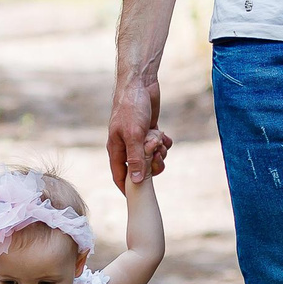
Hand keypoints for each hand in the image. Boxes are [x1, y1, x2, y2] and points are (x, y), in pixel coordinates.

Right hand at [108, 74, 172, 188]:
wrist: (140, 83)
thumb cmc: (132, 107)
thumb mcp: (134, 135)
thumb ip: (135, 158)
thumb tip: (135, 181)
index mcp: (116, 147)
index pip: (119, 174)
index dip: (126, 188)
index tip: (135, 200)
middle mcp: (125, 145)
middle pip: (138, 167)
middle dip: (151, 167)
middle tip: (158, 160)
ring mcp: (137, 138)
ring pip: (150, 157)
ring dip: (159, 154)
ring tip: (161, 144)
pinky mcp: (148, 130)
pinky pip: (157, 145)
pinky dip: (163, 143)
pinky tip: (165, 136)